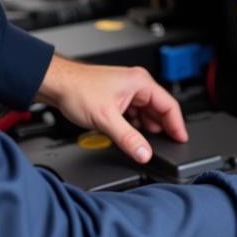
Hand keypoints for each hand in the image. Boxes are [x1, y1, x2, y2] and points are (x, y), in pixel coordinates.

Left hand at [34, 55, 187, 163]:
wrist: (55, 84)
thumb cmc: (76, 89)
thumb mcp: (106, 119)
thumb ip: (128, 138)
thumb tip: (144, 153)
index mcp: (140, 82)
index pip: (169, 105)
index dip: (177, 125)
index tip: (181, 139)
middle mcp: (136, 83)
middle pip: (159, 109)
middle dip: (162, 128)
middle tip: (165, 146)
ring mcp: (126, 89)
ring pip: (146, 111)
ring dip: (147, 127)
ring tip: (145, 142)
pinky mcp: (117, 96)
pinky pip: (134, 112)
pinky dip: (135, 124)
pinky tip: (130, 134)